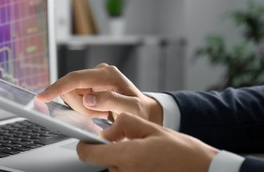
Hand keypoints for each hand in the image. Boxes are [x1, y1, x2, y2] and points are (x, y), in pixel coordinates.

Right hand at [37, 63, 162, 124]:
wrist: (143, 111)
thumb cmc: (140, 110)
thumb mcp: (132, 109)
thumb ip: (111, 101)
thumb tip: (89, 98)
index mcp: (107, 74)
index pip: (76, 78)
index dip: (58, 87)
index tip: (43, 96)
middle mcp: (97, 72)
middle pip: (70, 90)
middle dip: (80, 107)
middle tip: (100, 114)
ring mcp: (92, 79)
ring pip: (70, 96)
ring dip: (82, 110)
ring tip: (102, 113)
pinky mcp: (88, 86)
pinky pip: (75, 99)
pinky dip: (83, 109)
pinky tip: (98, 111)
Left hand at [77, 113, 218, 171]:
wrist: (206, 171)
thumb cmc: (183, 152)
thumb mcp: (152, 128)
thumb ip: (124, 125)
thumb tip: (105, 132)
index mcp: (127, 156)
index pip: (88, 154)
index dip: (85, 146)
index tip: (89, 141)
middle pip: (103, 162)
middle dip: (112, 151)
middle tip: (132, 144)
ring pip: (115, 170)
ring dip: (123, 162)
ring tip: (145, 156)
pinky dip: (131, 169)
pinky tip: (148, 164)